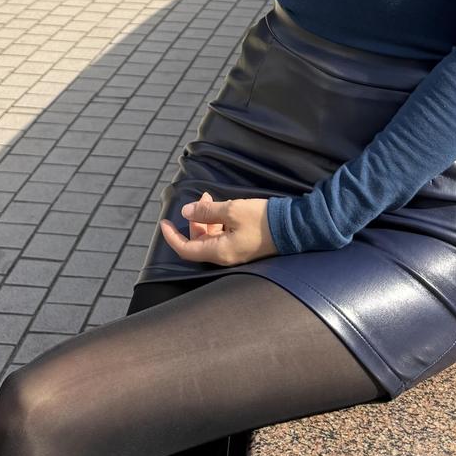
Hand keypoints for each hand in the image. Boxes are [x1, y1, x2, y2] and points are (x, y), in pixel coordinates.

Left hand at [159, 191, 278, 266]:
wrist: (292, 227)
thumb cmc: (262, 219)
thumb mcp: (232, 210)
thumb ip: (207, 211)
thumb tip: (187, 211)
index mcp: (219, 252)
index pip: (186, 250)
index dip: (172, 236)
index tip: (164, 222)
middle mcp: (224, 256)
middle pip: (198, 242)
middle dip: (194, 220)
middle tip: (201, 199)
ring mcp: (234, 253)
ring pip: (210, 238)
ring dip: (206, 218)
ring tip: (211, 199)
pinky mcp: (243, 246)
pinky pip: (222, 236)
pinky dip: (217, 222)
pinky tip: (223, 208)